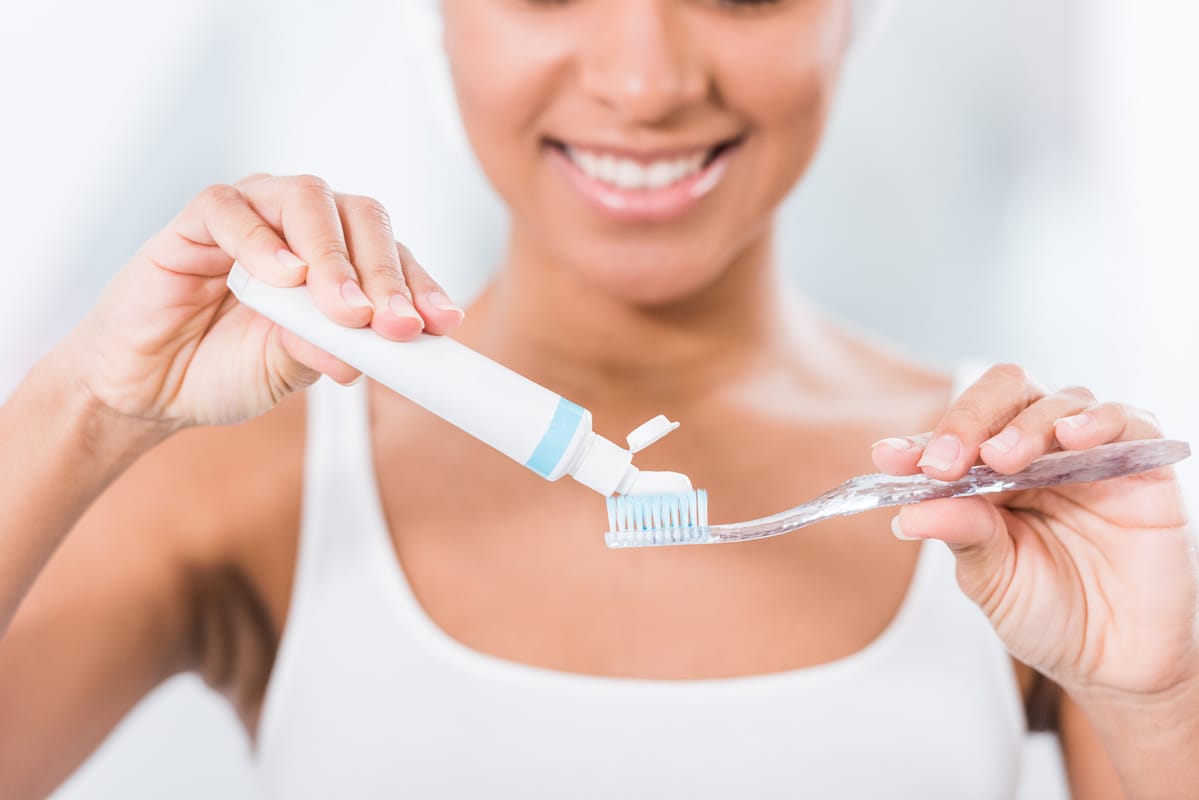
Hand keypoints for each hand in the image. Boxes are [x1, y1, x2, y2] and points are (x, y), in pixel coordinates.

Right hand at [60, 173, 463, 430]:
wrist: (149, 386)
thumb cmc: (226, 367)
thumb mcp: (290, 370)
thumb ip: (327, 350)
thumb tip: (368, 349)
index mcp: (339, 262)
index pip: (392, 257)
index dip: (420, 287)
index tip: (441, 323)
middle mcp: (303, 229)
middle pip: (361, 217)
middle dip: (383, 273)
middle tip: (391, 323)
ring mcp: (253, 217)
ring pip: (306, 199)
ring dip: (332, 255)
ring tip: (342, 309)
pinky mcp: (197, 221)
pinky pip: (231, 208)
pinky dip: (260, 239)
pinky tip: (280, 277)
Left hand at [871, 364, 1198, 699]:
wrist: (1116, 661)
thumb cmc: (1048, 613)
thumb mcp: (992, 579)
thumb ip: (961, 536)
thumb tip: (908, 513)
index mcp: (988, 474)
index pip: (951, 437)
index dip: (918, 443)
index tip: (889, 458)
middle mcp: (1036, 453)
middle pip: (1003, 395)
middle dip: (967, 420)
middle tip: (947, 462)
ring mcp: (1088, 455)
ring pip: (1058, 402)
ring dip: (1023, 425)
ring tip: (1002, 458)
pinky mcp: (1141, 466)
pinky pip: (1127, 422)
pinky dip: (1098, 421)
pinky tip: (1072, 437)